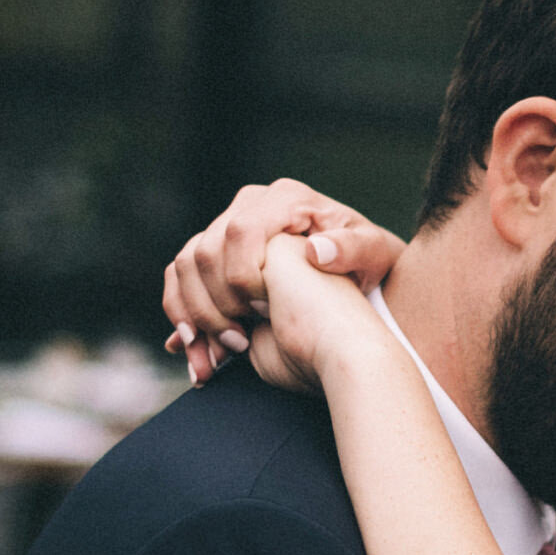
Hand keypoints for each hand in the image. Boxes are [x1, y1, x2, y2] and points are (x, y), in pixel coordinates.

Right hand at [162, 178, 404, 388]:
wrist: (356, 273)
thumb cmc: (368, 263)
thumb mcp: (375, 254)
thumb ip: (354, 249)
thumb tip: (317, 251)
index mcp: (286, 199)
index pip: (241, 230)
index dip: (241, 274)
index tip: (261, 311)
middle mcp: (251, 206)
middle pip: (205, 249)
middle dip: (215, 302)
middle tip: (239, 341)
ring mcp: (228, 227)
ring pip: (185, 266)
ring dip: (192, 314)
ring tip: (216, 355)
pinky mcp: (216, 253)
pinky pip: (180, 280)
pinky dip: (181, 315)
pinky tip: (192, 348)